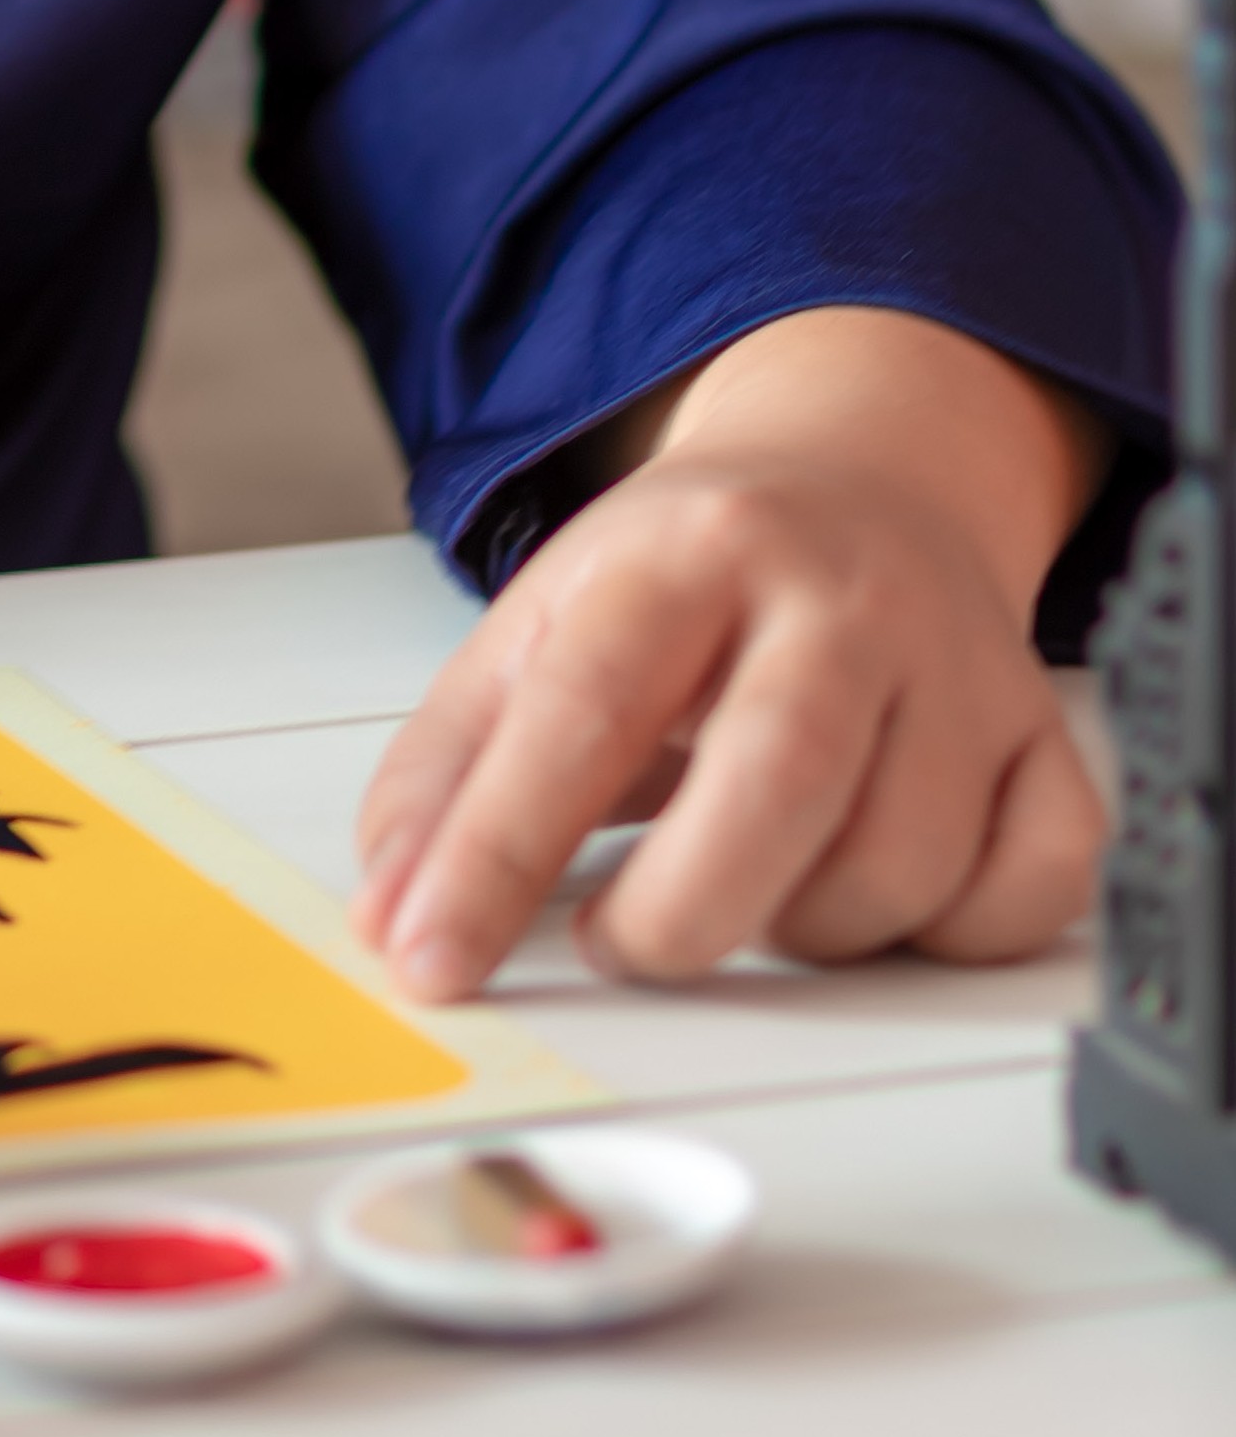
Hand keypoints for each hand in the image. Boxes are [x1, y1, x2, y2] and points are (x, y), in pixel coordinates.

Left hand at [352, 307, 1112, 1000]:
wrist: (859, 479)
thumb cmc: (687, 580)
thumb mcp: (535, 636)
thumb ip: (444, 774)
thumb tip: (392, 917)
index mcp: (683, 559)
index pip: (578, 717)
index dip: (493, 856)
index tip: (433, 957)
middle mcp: (838, 601)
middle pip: (775, 785)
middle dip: (675, 913)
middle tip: (617, 940)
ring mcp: (960, 668)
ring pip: (898, 866)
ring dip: (797, 928)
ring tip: (738, 884)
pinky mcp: (1043, 738)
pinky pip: (1026, 888)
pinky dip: (943, 930)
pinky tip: (868, 885)